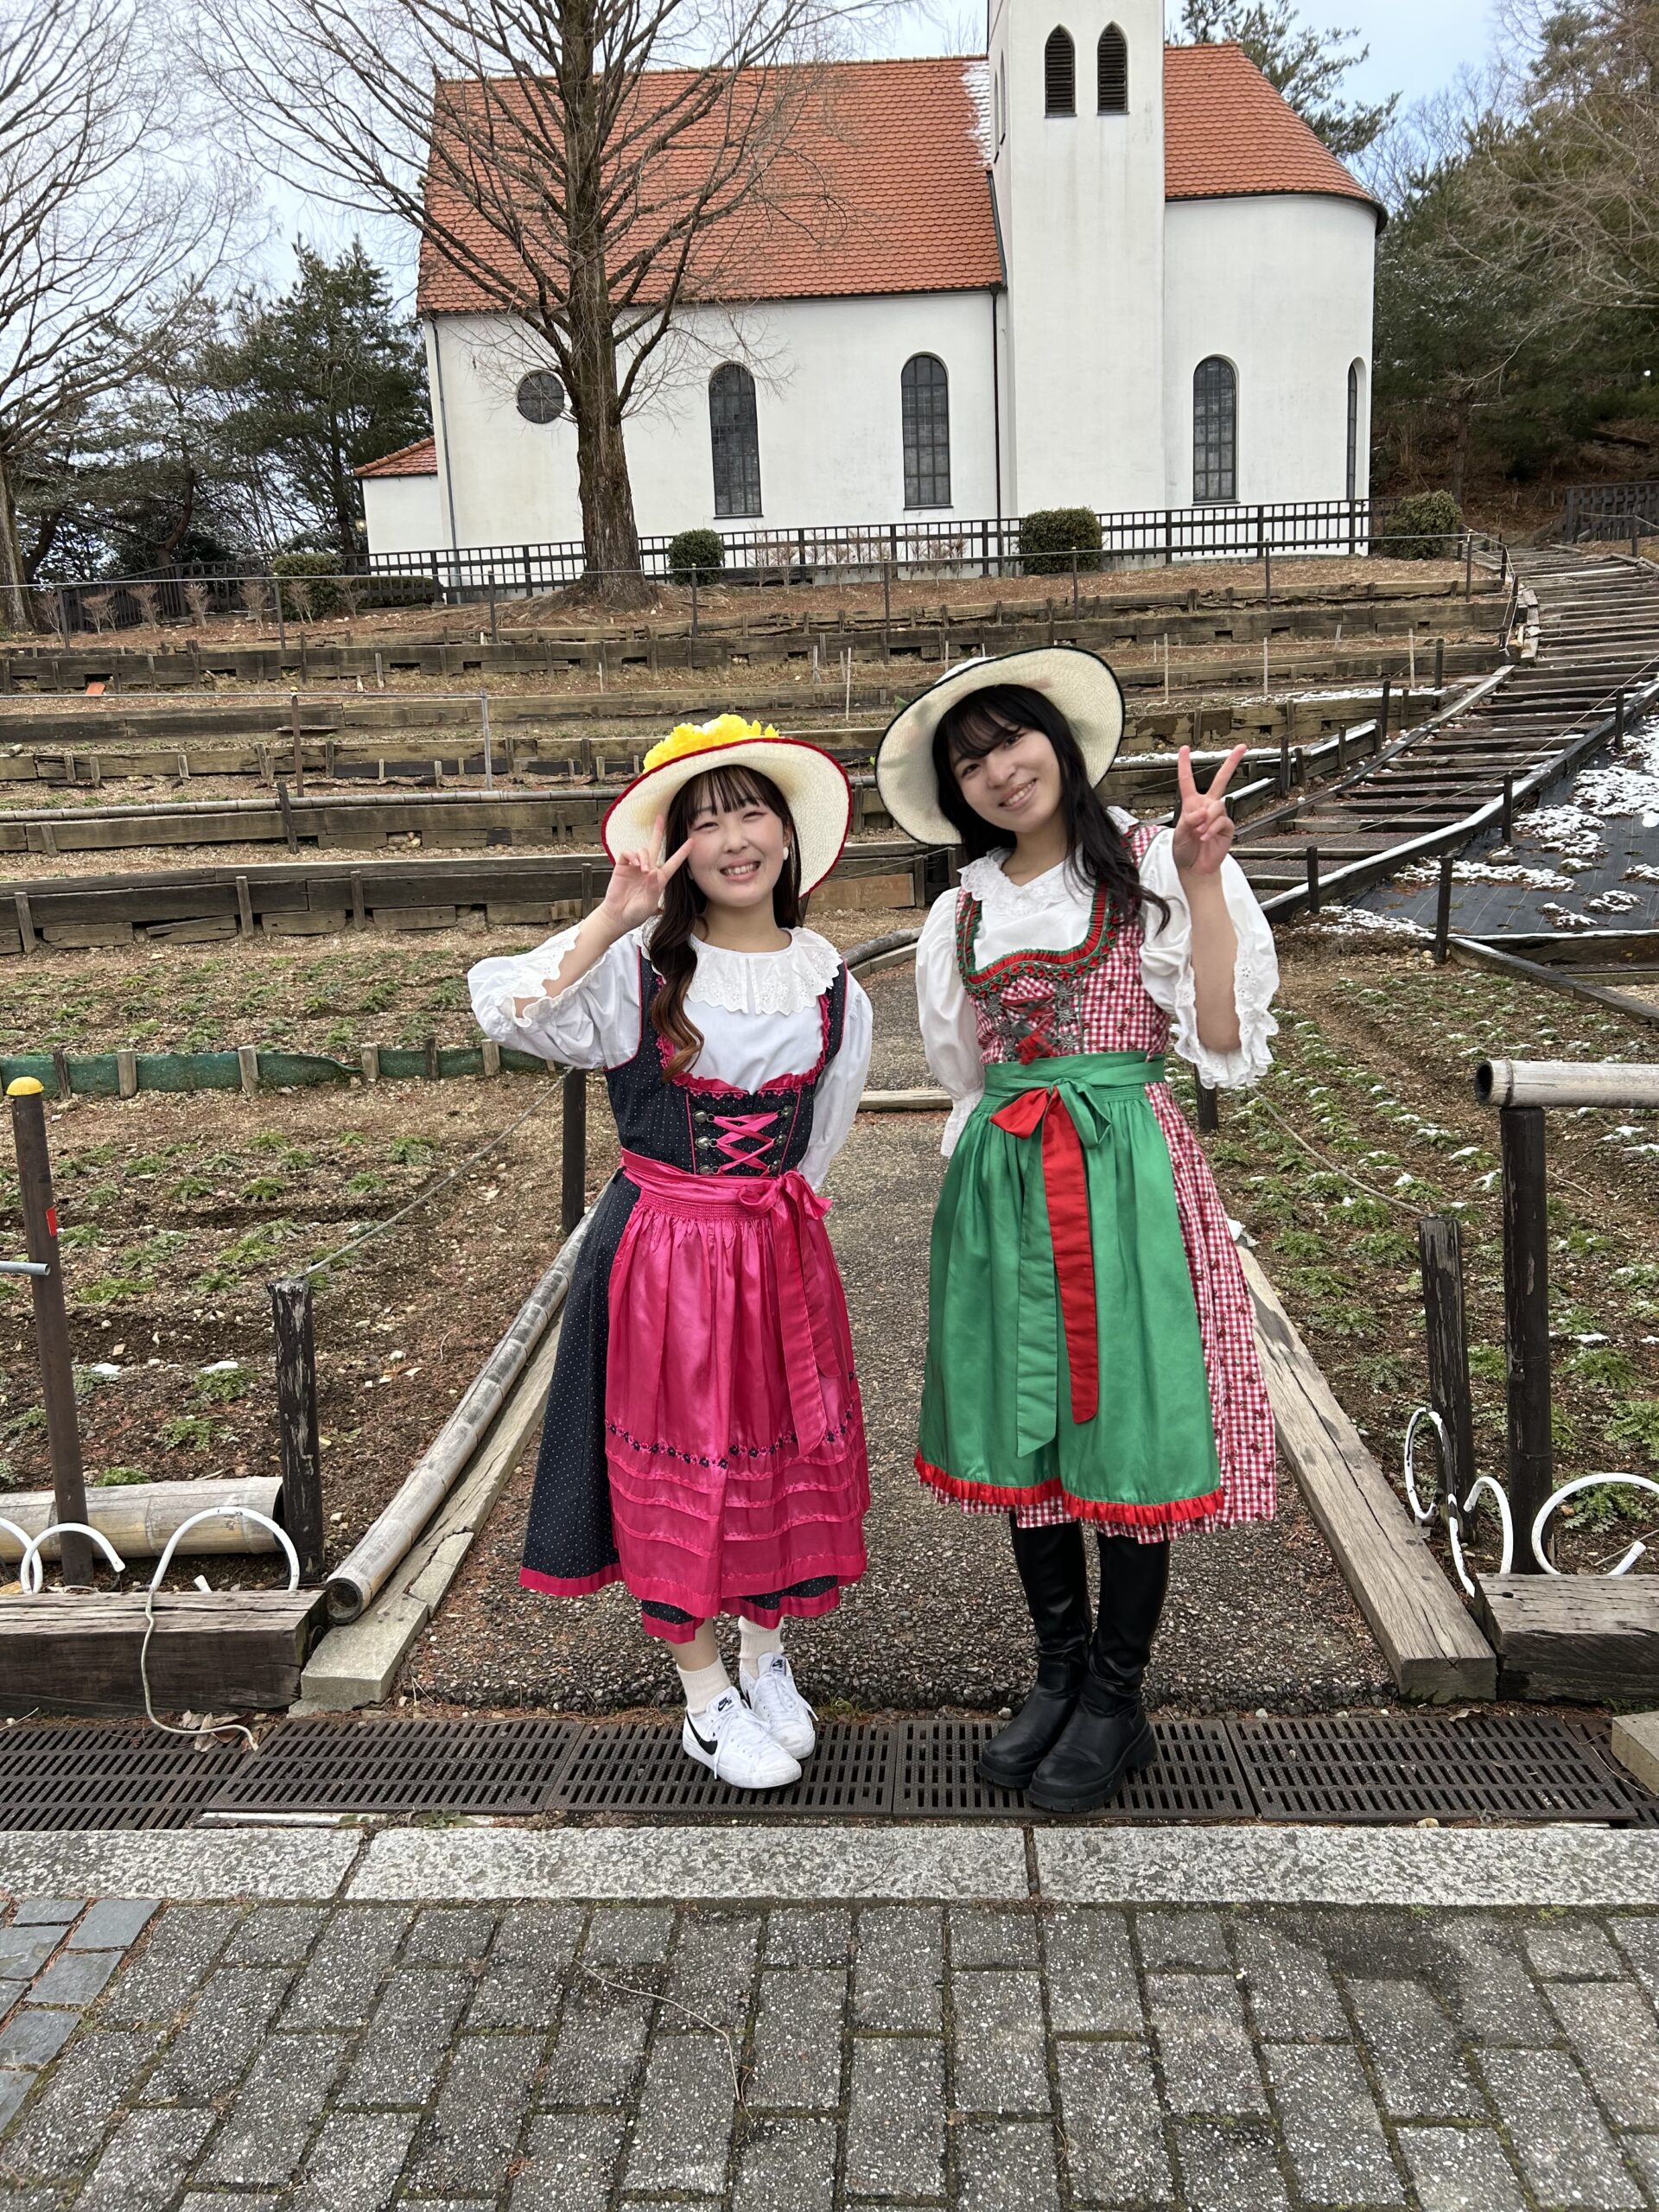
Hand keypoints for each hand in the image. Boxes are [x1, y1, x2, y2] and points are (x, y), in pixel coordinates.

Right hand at [600, 813, 692, 931]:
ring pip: (642, 850)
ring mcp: (635, 867)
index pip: (673, 862)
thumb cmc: (635, 913)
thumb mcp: (649, 904)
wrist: (618, 916)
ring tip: (643, 870)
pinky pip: (628, 853)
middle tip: (660, 817)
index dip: (683, 852)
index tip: (692, 842)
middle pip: (654, 846)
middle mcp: (648, 870)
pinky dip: (632, 856)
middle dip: (658, 831)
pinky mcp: (622, 867)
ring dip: (644, 857)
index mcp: (659, 879)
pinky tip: (635, 864)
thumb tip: (653, 872)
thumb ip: (653, 888)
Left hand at [1170, 745, 1245, 877]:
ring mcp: (1217, 816)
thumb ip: (1187, 820)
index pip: (1188, 781)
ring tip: (1199, 832)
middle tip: (1240, 749)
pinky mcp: (1226, 827)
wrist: (1194, 868)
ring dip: (1206, 819)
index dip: (1185, 764)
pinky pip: (1222, 821)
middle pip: (1220, 780)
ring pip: (1217, 806)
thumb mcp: (1178, 833)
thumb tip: (1200, 813)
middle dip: (1231, 763)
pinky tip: (1206, 836)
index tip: (1185, 750)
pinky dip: (1212, 829)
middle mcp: (1206, 807)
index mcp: (1191, 805)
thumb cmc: (1184, 850)